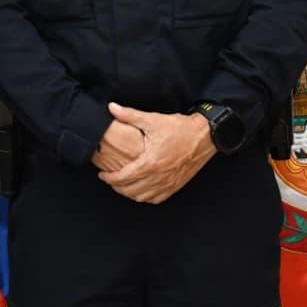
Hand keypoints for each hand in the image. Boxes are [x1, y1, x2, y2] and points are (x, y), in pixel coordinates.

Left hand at [97, 102, 216, 203]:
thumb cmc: (180, 128)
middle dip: (116, 186)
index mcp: (150, 163)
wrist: (204, 136)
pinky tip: (140, 190)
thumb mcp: (152, 119)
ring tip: (122, 184)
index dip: (109, 178)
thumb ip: (129, 115)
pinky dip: (145, 197)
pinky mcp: (176, 185)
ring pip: (142, 198)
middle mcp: (159, 177)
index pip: (123, 178)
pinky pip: (156, 199)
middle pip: (130, 191)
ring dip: (129, 193)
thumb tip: (111, 107)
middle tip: (110, 179)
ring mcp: (168, 184)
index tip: (102, 174)